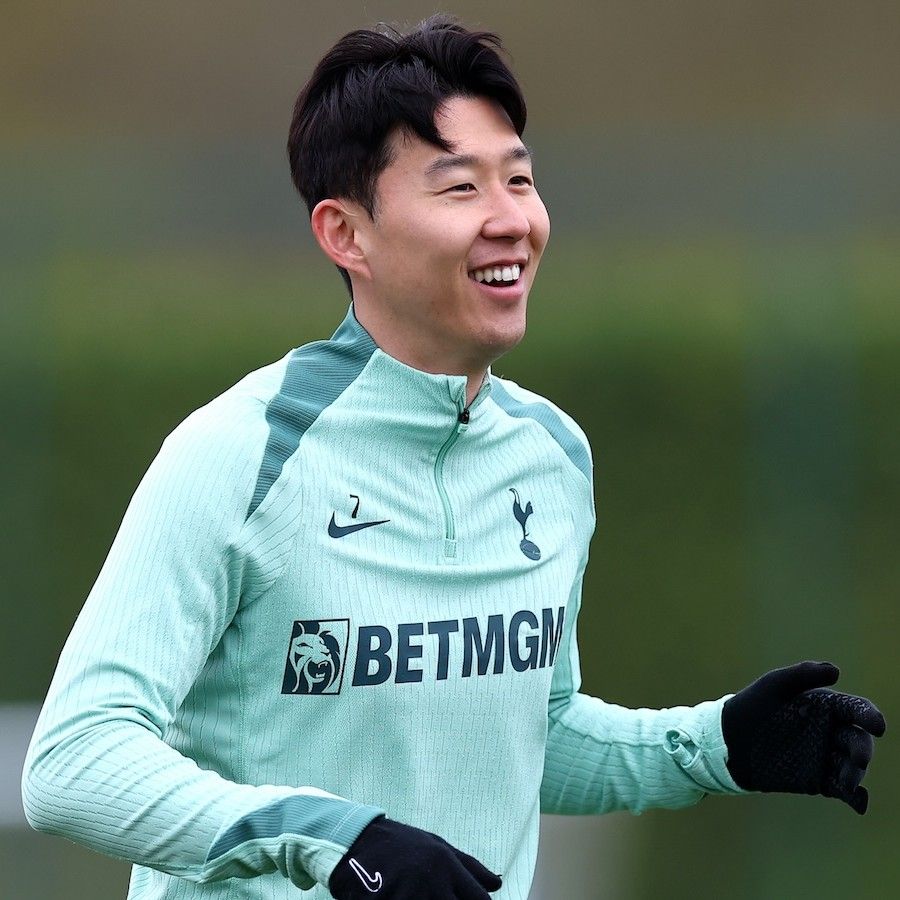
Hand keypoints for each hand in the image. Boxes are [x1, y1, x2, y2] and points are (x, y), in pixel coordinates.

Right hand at [329, 815, 501, 898]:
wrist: (357, 842)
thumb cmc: (402, 845)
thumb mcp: (438, 847)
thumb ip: (469, 866)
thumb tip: (498, 884)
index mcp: (446, 865)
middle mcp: (433, 882)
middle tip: (445, 899)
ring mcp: (411, 897)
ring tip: (421, 895)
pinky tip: (405, 899)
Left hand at [722, 661, 885, 812]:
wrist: (728, 742)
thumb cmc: (751, 706)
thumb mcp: (774, 686)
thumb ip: (803, 675)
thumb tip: (836, 670)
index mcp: (824, 706)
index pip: (855, 709)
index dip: (869, 716)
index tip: (877, 725)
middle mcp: (830, 730)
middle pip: (858, 739)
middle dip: (862, 749)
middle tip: (858, 759)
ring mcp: (825, 756)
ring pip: (853, 766)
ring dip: (856, 773)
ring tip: (847, 781)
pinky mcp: (818, 779)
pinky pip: (842, 789)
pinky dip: (855, 797)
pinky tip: (858, 802)